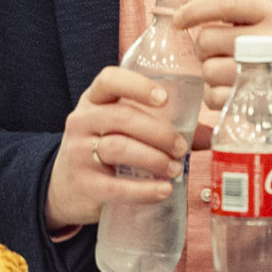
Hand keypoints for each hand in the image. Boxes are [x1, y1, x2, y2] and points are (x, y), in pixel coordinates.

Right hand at [44, 66, 188, 231]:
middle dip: (159, 133)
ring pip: (120, 148)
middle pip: (123, 118)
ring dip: (154, 159)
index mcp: (94, 100)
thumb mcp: (118, 129)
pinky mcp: (83, 184)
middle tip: (181, 148)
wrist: (64, 187)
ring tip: (175, 170)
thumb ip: (157, 125)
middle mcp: (82, 120)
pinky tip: (163, 191)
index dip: (137, 86)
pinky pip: (116, 187)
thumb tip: (207, 135)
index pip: (109, 80)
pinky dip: (144, 190)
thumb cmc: (103, 150)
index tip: (164, 99)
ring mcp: (78, 152)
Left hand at [171, 0, 271, 131]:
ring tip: (227, 71)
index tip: (178, 20)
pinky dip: (215, 95)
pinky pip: (215, 96)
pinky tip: (230, 89)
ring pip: (208, 70)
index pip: (225, 4)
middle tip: (215, 52)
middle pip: (208, 40)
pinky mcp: (261, 100)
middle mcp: (271, 39)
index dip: (194, 10)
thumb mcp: (270, 15)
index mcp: (270, 12)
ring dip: (209, 73)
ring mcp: (267, 71)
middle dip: (202, 48)